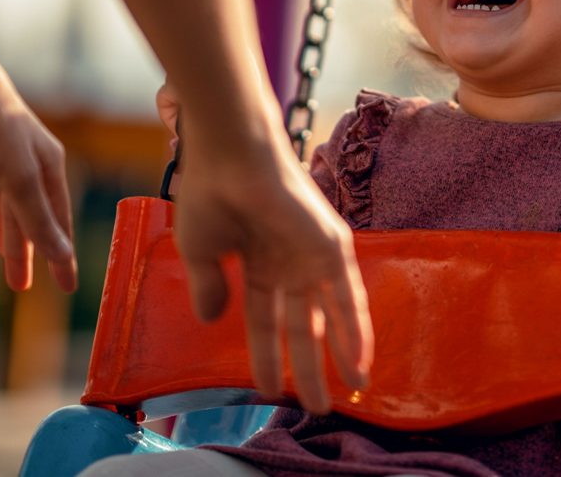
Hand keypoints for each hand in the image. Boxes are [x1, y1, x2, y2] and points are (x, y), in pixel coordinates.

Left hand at [0, 63, 76, 293]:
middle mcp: (29, 160)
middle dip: (30, 251)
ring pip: (9, 201)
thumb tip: (60, 255)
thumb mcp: (16, 176)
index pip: (57, 221)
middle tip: (22, 287)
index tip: (66, 287)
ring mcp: (1, 152)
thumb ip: (37, 217)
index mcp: (48, 166)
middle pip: (33, 216)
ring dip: (9, 232)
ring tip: (6, 263)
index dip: (60, 255)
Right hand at [156, 83, 372, 414]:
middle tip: (314, 406)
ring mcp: (312, 254)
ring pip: (330, 317)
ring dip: (339, 357)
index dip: (266, 356)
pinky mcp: (332, 245)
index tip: (265, 390)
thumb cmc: (210, 193)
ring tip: (346, 396)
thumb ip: (210, 287)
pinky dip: (355, 331)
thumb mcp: (201, 252)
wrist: (230, 155)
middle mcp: (289, 262)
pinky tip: (359, 364)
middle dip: (307, 368)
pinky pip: (348, 297)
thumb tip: (212, 321)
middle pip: (302, 326)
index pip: (265, 321)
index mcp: (258, 263)